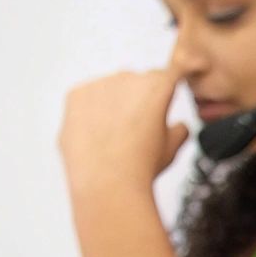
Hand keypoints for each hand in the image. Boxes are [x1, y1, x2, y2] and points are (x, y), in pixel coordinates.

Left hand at [57, 65, 190, 198]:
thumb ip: (179, 129)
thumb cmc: (141, 166)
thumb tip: (178, 126)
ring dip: (113, 104)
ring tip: (114, 136)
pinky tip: (96, 134)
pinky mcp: (76, 95)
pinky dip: (90, 110)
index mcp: (158, 86)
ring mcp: (99, 84)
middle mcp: (128, 78)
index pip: (169, 74)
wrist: (107, 182)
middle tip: (137, 129)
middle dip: (138, 99)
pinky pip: (86, 97)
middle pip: (136, 82)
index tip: (166, 95)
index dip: (169, 86)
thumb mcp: (172, 148)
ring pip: (109, 89)